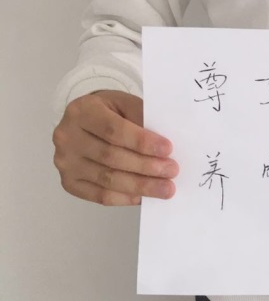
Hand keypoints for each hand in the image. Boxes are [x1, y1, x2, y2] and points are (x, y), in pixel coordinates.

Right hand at [53, 90, 177, 205]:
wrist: (84, 119)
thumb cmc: (109, 110)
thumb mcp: (124, 103)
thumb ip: (141, 118)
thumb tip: (162, 148)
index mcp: (82, 111)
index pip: (114, 130)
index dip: (142, 142)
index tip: (167, 149)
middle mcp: (67, 137)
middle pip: (111, 157)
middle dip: (145, 166)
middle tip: (171, 171)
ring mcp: (65, 162)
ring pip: (107, 179)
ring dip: (140, 186)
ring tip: (164, 188)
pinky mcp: (68, 182)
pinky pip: (99, 196)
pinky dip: (124, 198)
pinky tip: (143, 197)